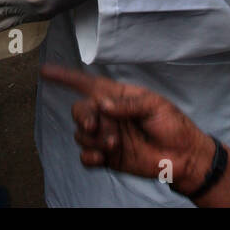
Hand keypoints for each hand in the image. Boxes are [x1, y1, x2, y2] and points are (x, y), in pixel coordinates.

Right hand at [41, 64, 214, 194]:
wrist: (183, 156)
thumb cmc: (173, 125)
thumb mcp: (155, 105)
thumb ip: (128, 104)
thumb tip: (103, 105)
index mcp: (117, 97)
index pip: (87, 84)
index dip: (65, 77)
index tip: (46, 71)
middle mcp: (108, 116)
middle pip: (79, 110)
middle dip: (83, 116)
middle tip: (96, 125)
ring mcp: (106, 137)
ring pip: (81, 134)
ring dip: (95, 139)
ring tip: (115, 144)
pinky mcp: (107, 158)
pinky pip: (85, 156)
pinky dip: (90, 156)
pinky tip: (102, 157)